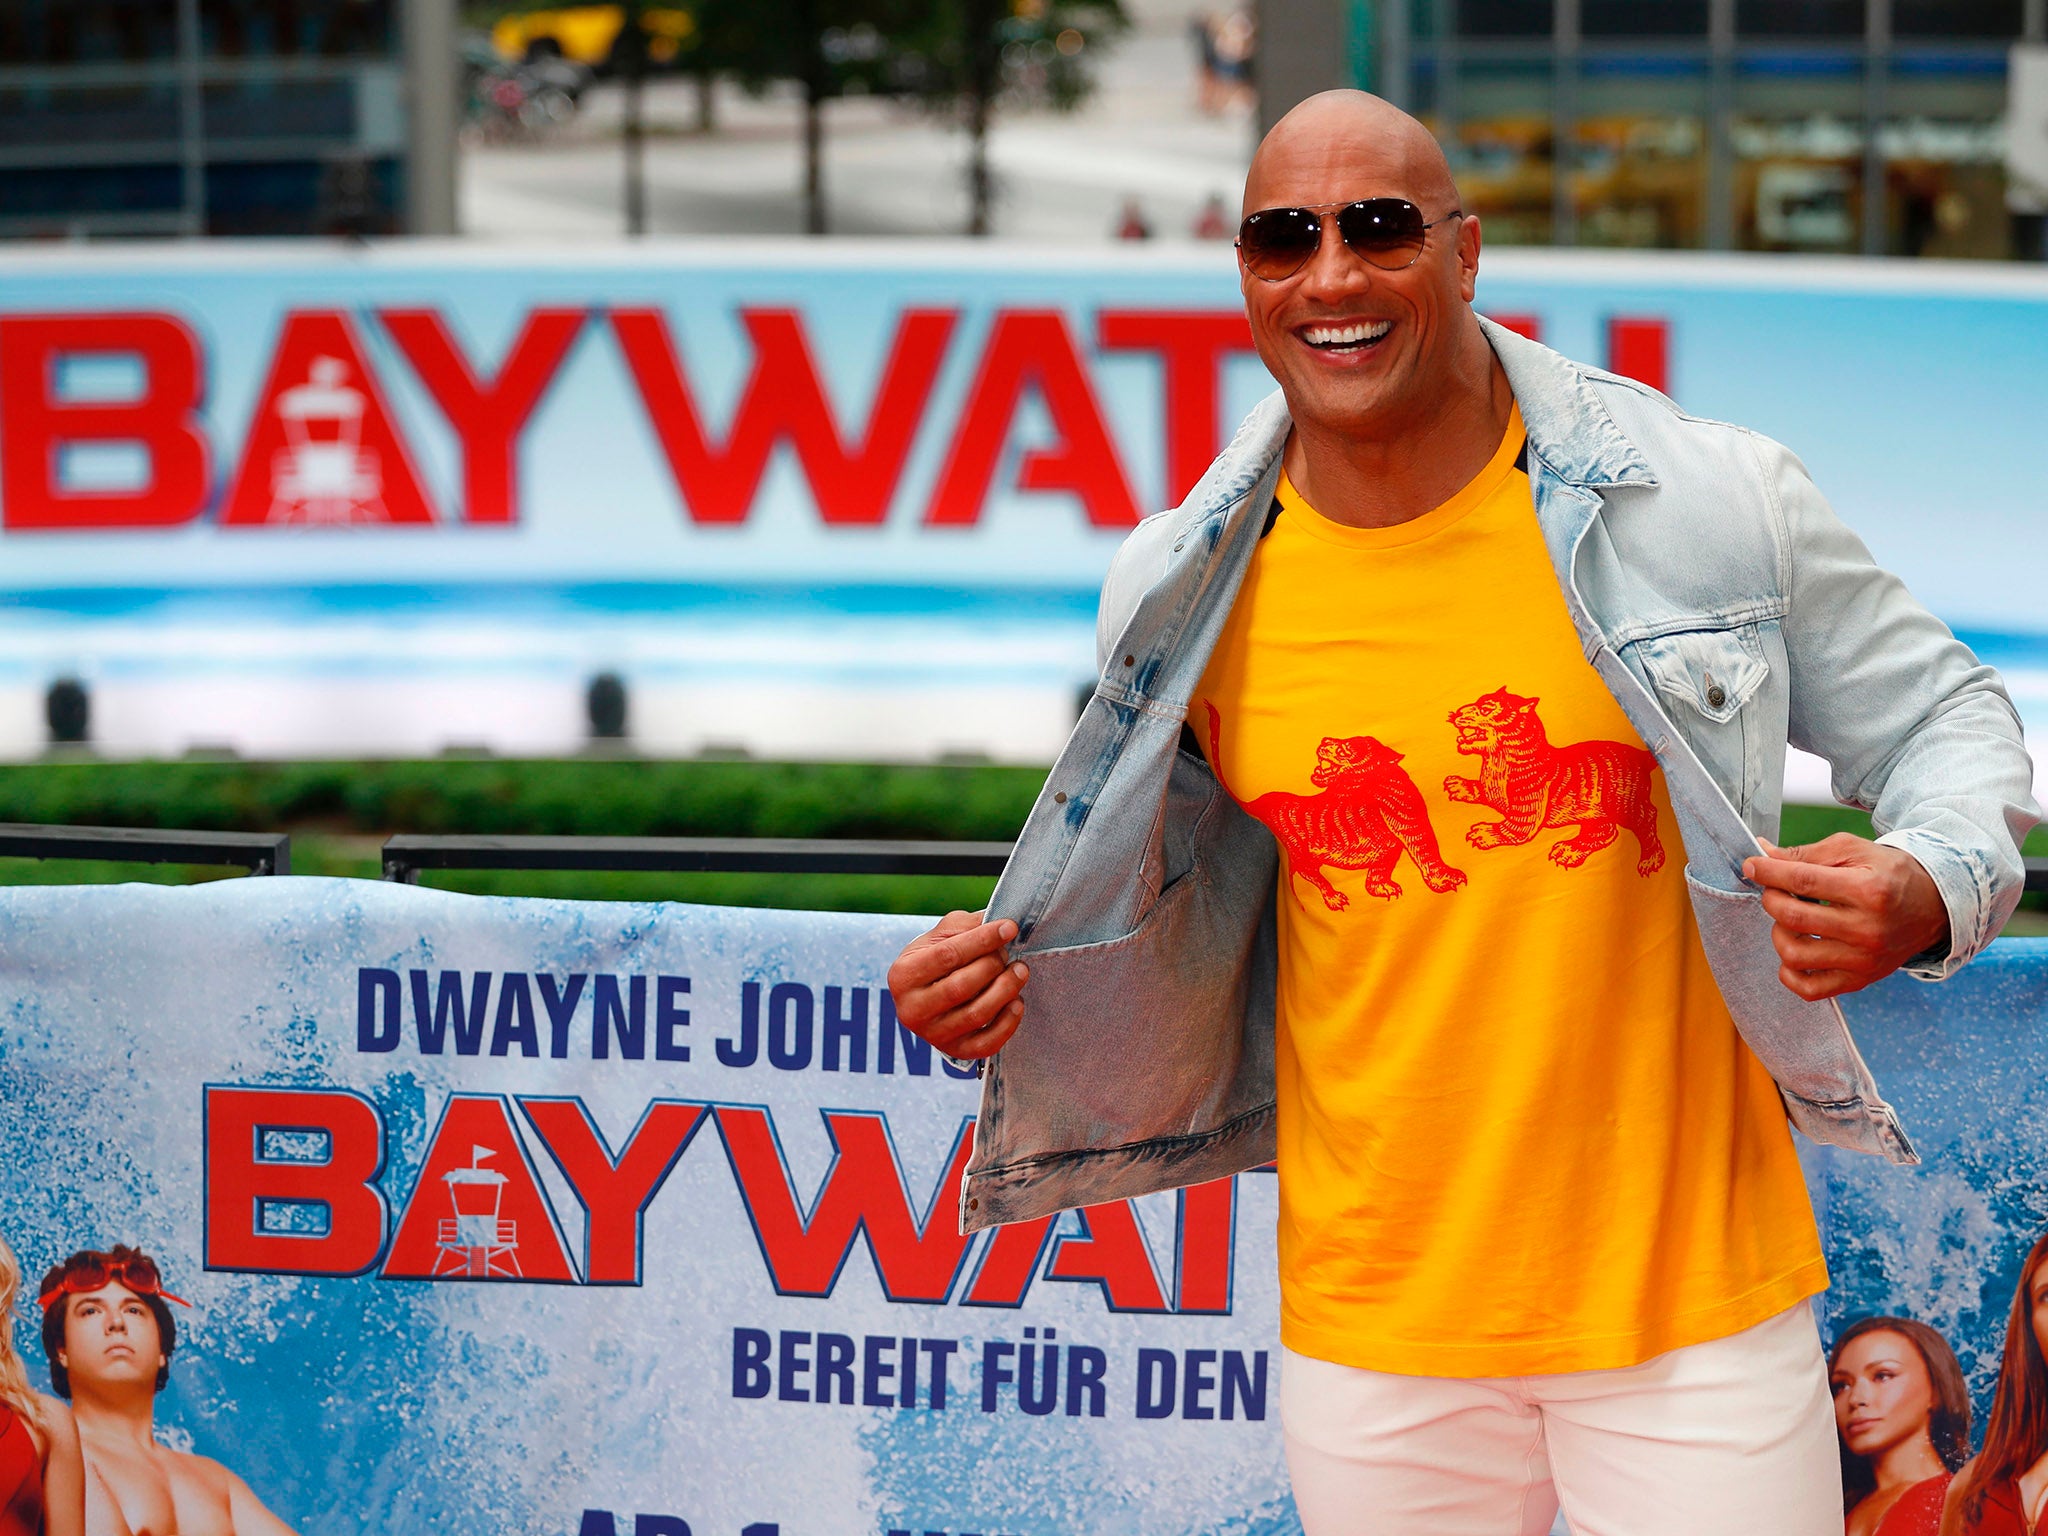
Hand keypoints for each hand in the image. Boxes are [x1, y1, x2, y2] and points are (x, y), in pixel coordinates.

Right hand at [886, 909, 1028, 1059]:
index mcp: (903, 975)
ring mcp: (932, 1035)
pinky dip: (1008, 1022)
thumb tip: (1000, 922)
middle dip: (993, 965)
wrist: (928, 995)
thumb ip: (967, 926)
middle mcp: (911, 1009)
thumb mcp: (942, 935)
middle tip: (1008, 952)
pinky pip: (987, 1043)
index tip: (1009, 928)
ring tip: (1019, 970)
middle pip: (962, 986)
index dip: (983, 940)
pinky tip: (1017, 1001)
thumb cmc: (937, 960)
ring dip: (1006, 989)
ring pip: (977, 1014)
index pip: (947, 955)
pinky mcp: (954, 1051)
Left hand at [1741, 834, 1948, 1000]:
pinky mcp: (1860, 980)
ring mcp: (1863, 960)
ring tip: (1790, 919)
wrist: (1932, 907)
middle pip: (1793, 918)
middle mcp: (1867, 930)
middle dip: (1772, 899)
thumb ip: (1806, 853)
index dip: (1769, 872)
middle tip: (1775, 890)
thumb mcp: (1854, 851)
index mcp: (1869, 891)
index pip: (1803, 881)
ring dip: (1778, 933)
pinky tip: (1794, 948)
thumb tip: (1763, 853)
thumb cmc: (1888, 874)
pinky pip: (1809, 989)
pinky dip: (1789, 973)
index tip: (1752, 866)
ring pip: (1794, 955)